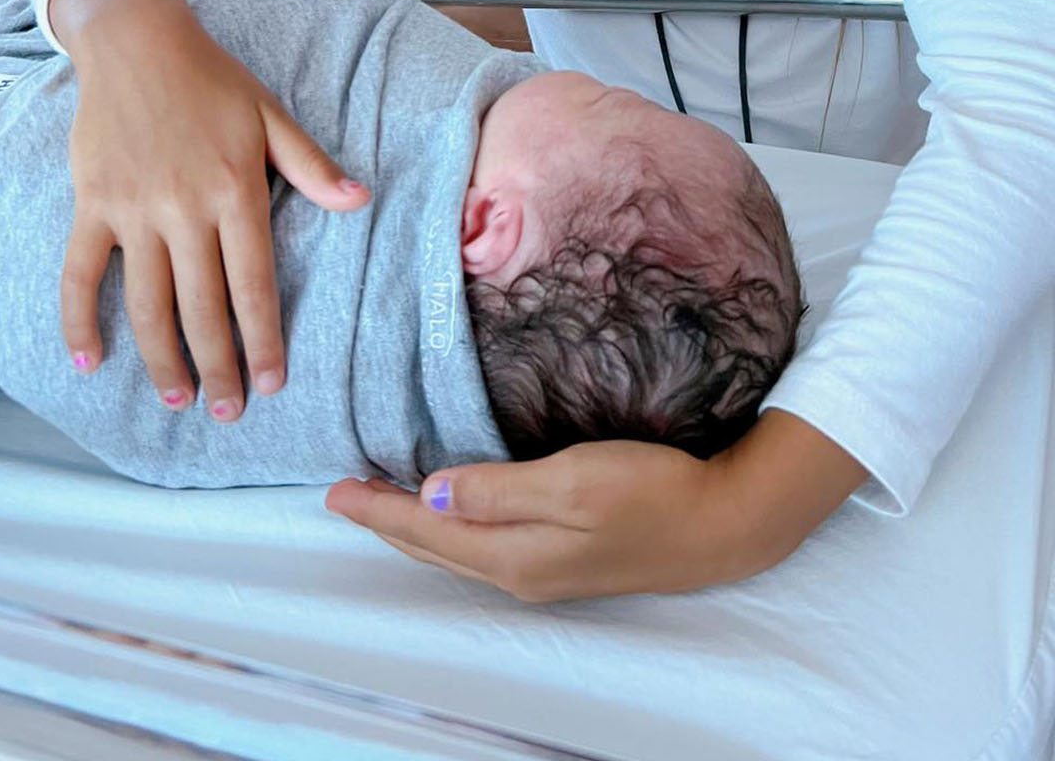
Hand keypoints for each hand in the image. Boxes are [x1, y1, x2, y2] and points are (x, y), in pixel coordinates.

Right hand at [52, 0, 369, 416]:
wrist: (137, 42)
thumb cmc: (212, 80)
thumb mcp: (271, 116)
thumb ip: (312, 167)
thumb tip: (361, 200)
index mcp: (236, 191)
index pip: (254, 283)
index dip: (264, 339)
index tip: (272, 382)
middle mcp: (185, 209)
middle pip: (203, 307)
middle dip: (219, 366)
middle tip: (230, 412)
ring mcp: (133, 209)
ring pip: (148, 302)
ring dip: (162, 358)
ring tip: (179, 399)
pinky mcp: (92, 204)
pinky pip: (81, 273)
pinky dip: (79, 319)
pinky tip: (88, 361)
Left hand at [325, 411, 865, 602]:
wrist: (719, 524)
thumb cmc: (651, 492)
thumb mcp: (571, 482)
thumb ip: (498, 492)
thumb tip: (430, 495)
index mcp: (513, 555)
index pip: (426, 531)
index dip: (378, 509)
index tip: (334, 488)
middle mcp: (520, 572)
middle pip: (434, 548)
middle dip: (385, 522)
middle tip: (341, 496)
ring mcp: (544, 571)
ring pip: (457, 550)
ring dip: (416, 527)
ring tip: (383, 504)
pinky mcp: (566, 559)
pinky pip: (485, 546)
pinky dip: (453, 529)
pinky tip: (453, 513)